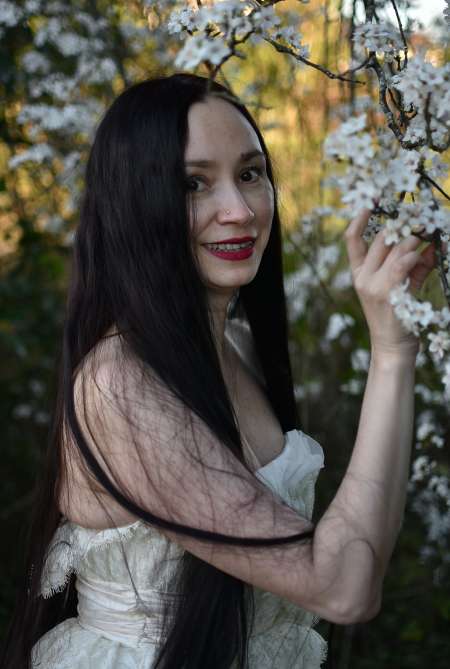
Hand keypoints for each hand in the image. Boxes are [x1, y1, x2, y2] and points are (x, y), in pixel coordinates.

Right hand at [344, 208, 436, 359]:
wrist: (392, 347)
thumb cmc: (397, 318)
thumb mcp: (402, 287)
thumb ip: (415, 266)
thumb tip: (433, 245)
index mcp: (359, 273)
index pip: (352, 239)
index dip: (359, 218)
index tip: (370, 201)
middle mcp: (362, 277)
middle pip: (380, 239)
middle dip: (402, 227)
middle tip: (420, 220)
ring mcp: (372, 285)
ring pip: (394, 248)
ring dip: (414, 240)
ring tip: (427, 237)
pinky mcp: (387, 293)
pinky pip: (402, 264)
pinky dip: (415, 255)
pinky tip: (424, 254)